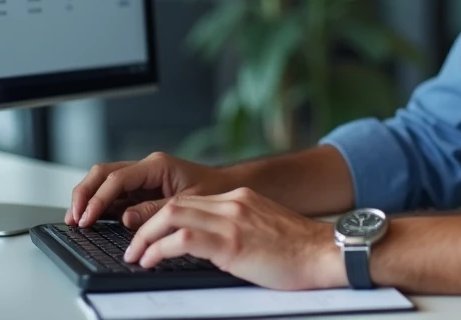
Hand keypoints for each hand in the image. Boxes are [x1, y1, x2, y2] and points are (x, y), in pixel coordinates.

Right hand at [67, 151, 233, 228]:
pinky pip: (115, 195)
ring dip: (89, 200)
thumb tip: (126, 218)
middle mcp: (146, 168)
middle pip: (103, 174)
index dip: (99, 198)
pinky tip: (92, 220)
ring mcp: (142, 179)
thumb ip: (156, 210)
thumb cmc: (214, 190)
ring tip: (77, 220)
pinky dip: (101, 206)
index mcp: (157, 165)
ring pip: (104, 182)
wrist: (228, 189)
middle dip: (85, 194)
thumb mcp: (187, 202)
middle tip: (74, 217)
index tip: (87, 217)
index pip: (117, 178)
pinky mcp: (141, 191)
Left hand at [122, 187, 344, 290]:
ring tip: (136, 255)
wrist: (326, 253)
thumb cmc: (301, 251)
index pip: (189, 201)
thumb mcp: (264, 231)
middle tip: (134, 247)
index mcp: (241, 199)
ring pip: (172, 215)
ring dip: (146, 236)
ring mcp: (233, 220)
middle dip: (146, 225)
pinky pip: (183, 239)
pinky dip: (159, 249)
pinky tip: (151, 261)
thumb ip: (238, 229)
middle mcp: (234, 203)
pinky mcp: (233, 242)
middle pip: (175, 204)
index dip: (161, 217)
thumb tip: (212, 247)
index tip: (149, 235)